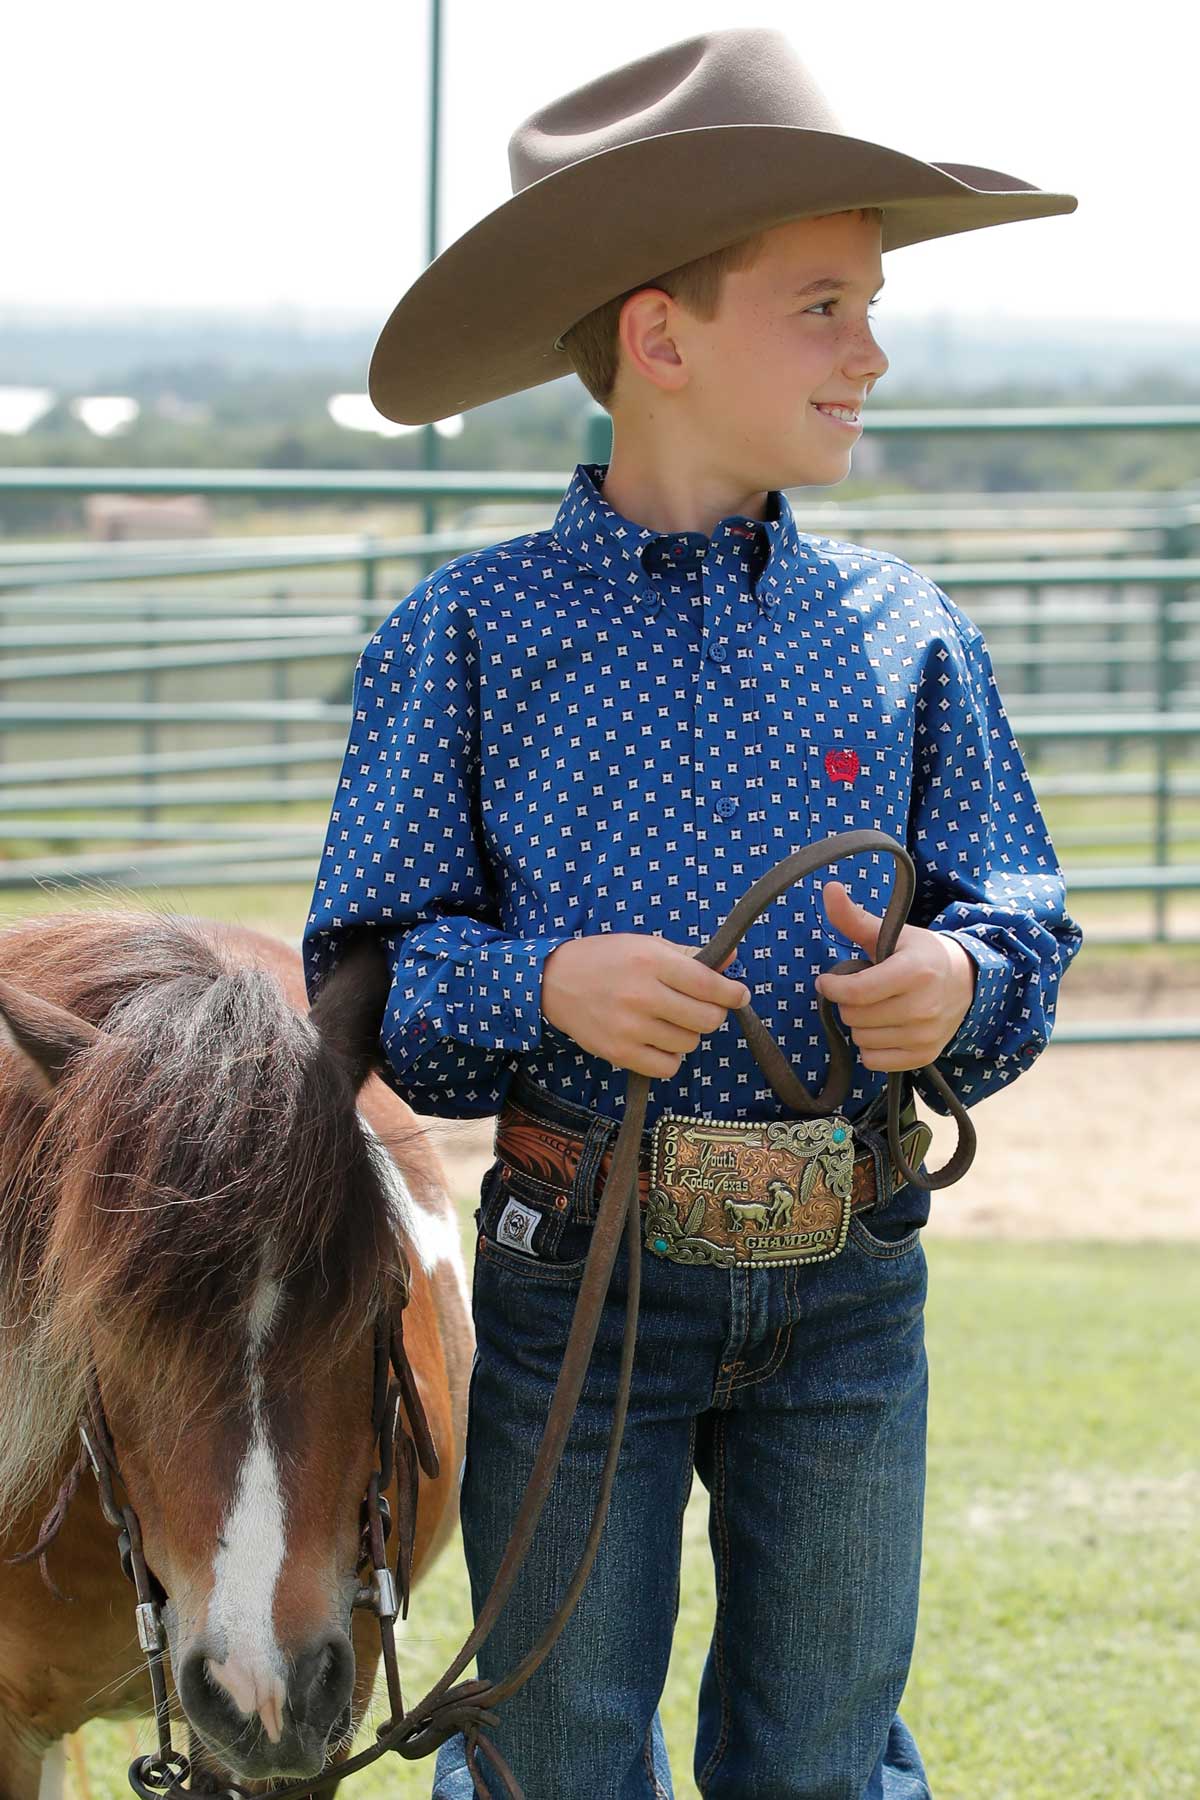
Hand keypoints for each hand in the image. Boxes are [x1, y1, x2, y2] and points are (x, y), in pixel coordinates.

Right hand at [540, 932, 750, 1077]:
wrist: (554, 982)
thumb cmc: (606, 959)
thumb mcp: (647, 945)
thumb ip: (690, 955)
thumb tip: (732, 961)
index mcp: (651, 961)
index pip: (709, 985)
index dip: (732, 993)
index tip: (739, 995)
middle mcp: (642, 995)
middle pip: (706, 1020)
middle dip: (712, 1014)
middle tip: (700, 1008)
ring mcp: (630, 1027)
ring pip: (689, 1044)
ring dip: (688, 1034)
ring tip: (670, 1021)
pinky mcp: (619, 1053)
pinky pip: (667, 1067)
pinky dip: (671, 1057)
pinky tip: (659, 1041)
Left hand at [813, 880, 976, 1071]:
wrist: (965, 981)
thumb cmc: (919, 954)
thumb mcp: (891, 933)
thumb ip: (855, 918)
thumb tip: (829, 889)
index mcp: (914, 972)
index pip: (856, 992)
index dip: (832, 987)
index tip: (828, 980)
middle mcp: (923, 1007)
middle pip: (854, 1017)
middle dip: (848, 1003)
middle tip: (861, 991)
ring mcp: (925, 1035)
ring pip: (861, 1040)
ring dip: (859, 1025)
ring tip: (876, 1007)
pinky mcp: (924, 1056)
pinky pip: (874, 1061)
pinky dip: (870, 1048)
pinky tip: (883, 1028)